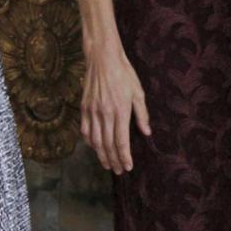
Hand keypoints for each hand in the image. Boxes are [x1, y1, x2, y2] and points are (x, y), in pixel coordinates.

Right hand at [80, 46, 151, 173]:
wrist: (102, 59)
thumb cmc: (124, 74)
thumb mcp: (138, 93)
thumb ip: (142, 115)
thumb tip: (147, 133)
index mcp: (120, 111)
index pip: (121, 141)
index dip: (124, 157)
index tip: (128, 167)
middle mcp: (104, 114)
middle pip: (107, 145)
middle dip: (113, 160)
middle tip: (119, 171)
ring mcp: (92, 111)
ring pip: (95, 141)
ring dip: (101, 155)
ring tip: (107, 164)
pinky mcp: (84, 108)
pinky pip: (85, 130)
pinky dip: (90, 142)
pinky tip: (95, 147)